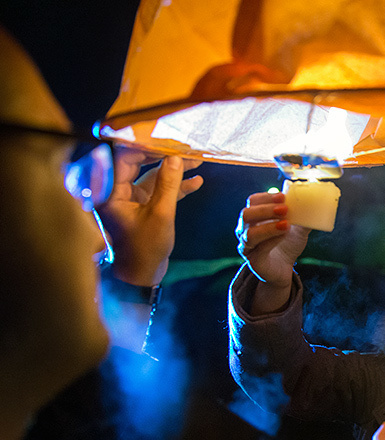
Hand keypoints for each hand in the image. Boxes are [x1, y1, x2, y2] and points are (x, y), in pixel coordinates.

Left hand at [94, 148, 202, 285]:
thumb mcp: (161, 215)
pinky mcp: (140, 206)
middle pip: (138, 162)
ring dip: (173, 170)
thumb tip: (175, 158)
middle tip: (185, 147)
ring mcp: (128, 198)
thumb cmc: (144, 250)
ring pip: (151, 175)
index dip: (147, 146)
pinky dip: (175, 186)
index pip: (124, 157)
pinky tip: (196, 181)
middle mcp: (115, 191)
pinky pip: (157, 189)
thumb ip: (168, 185)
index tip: (169, 140)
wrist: (140, 277)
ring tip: (197, 161)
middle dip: (163, 155)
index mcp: (110, 191)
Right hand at [235, 191, 310, 313]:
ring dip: (268, 226)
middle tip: (285, 209)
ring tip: (286, 224)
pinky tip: (284, 235)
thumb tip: (316, 203)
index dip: (266, 197)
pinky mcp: (253, 261)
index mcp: (254, 217)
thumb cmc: (287, 244)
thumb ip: (304, 215)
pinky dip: (271, 240)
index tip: (283, 196)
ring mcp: (247, 246)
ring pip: (250, 233)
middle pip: (246, 214)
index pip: (252, 201)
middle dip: (265, 210)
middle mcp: (246, 230)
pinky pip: (258, 249)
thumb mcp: (298, 228)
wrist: (284, 269)